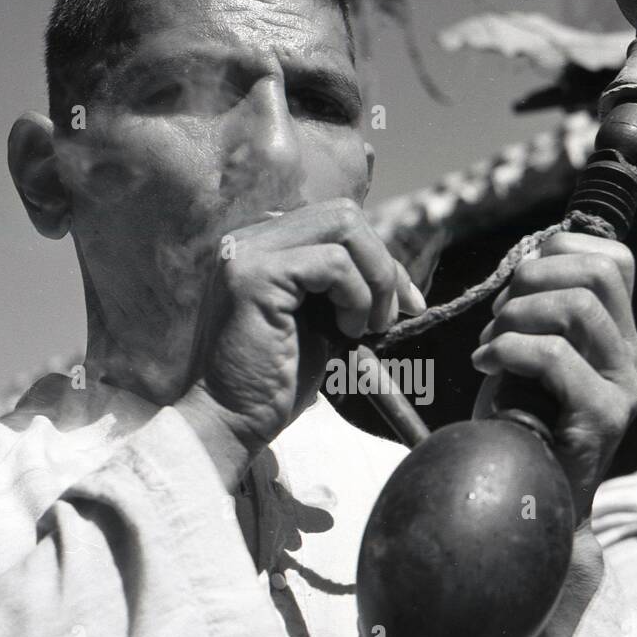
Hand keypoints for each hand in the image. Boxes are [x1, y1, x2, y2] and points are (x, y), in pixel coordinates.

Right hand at [175, 198, 423, 489]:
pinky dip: (355, 297)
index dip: (378, 259)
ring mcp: (248, 252)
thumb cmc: (273, 381)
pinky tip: (346, 333)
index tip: (407, 303)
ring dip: (374, 280)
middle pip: (344, 215)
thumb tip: (395, 274)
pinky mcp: (254, 275)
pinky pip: (334, 264)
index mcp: (262, 245)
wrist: (229, 421)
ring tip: (367, 328)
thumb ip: (341, 287)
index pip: (337, 223)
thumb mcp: (318, 322)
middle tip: (390, 317)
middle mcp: (250, 238)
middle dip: (383, 264)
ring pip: (344, 228)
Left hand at [469, 234, 636, 518]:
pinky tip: (484, 366)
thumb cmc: (520, 429)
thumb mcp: (529, 360)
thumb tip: (526, 264)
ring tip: (490, 346)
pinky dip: (509, 350)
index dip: (559, 251)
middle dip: (533, 278)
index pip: (613, 260)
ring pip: (578, 307)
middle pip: (599, 273)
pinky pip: (556, 356)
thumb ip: (538, 315)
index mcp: (618, 338)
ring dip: (516, 316)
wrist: (532, 504)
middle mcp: (630, 359)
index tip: (518, 285)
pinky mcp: (603, 416)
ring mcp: (623, 388)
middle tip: (499, 317)